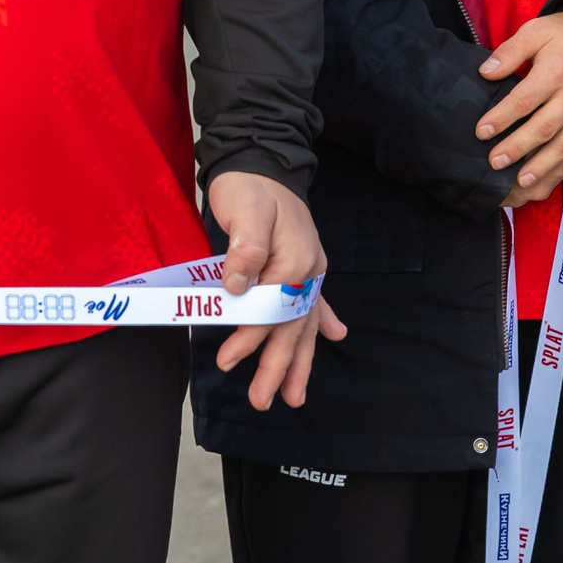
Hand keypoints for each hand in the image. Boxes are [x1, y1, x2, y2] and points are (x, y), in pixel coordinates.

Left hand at [207, 170, 344, 411]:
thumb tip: (238, 285)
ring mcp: (307, 268)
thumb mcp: (244, 209)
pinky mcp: (301, 264)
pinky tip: (336, 336)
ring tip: (295, 396)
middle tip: (262, 401)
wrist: (261, 160)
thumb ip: (245, 248)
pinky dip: (323, 320)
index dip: (249, 338)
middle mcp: (307, 269)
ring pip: (304, 323)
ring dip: (300, 360)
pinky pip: (314, 301)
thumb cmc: (249, 187)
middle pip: (292, 327)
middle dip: (277, 366)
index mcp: (294, 259)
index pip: (271, 311)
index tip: (227, 360)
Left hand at [477, 11, 562, 207]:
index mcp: (556, 71)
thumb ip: (510, 52)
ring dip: (544, 165)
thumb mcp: (537, 31)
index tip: (481, 132)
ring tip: (522, 181)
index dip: (501, 118)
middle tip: (495, 163)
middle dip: (517, 148)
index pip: (524, 100)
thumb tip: (485, 72)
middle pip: (543, 128)